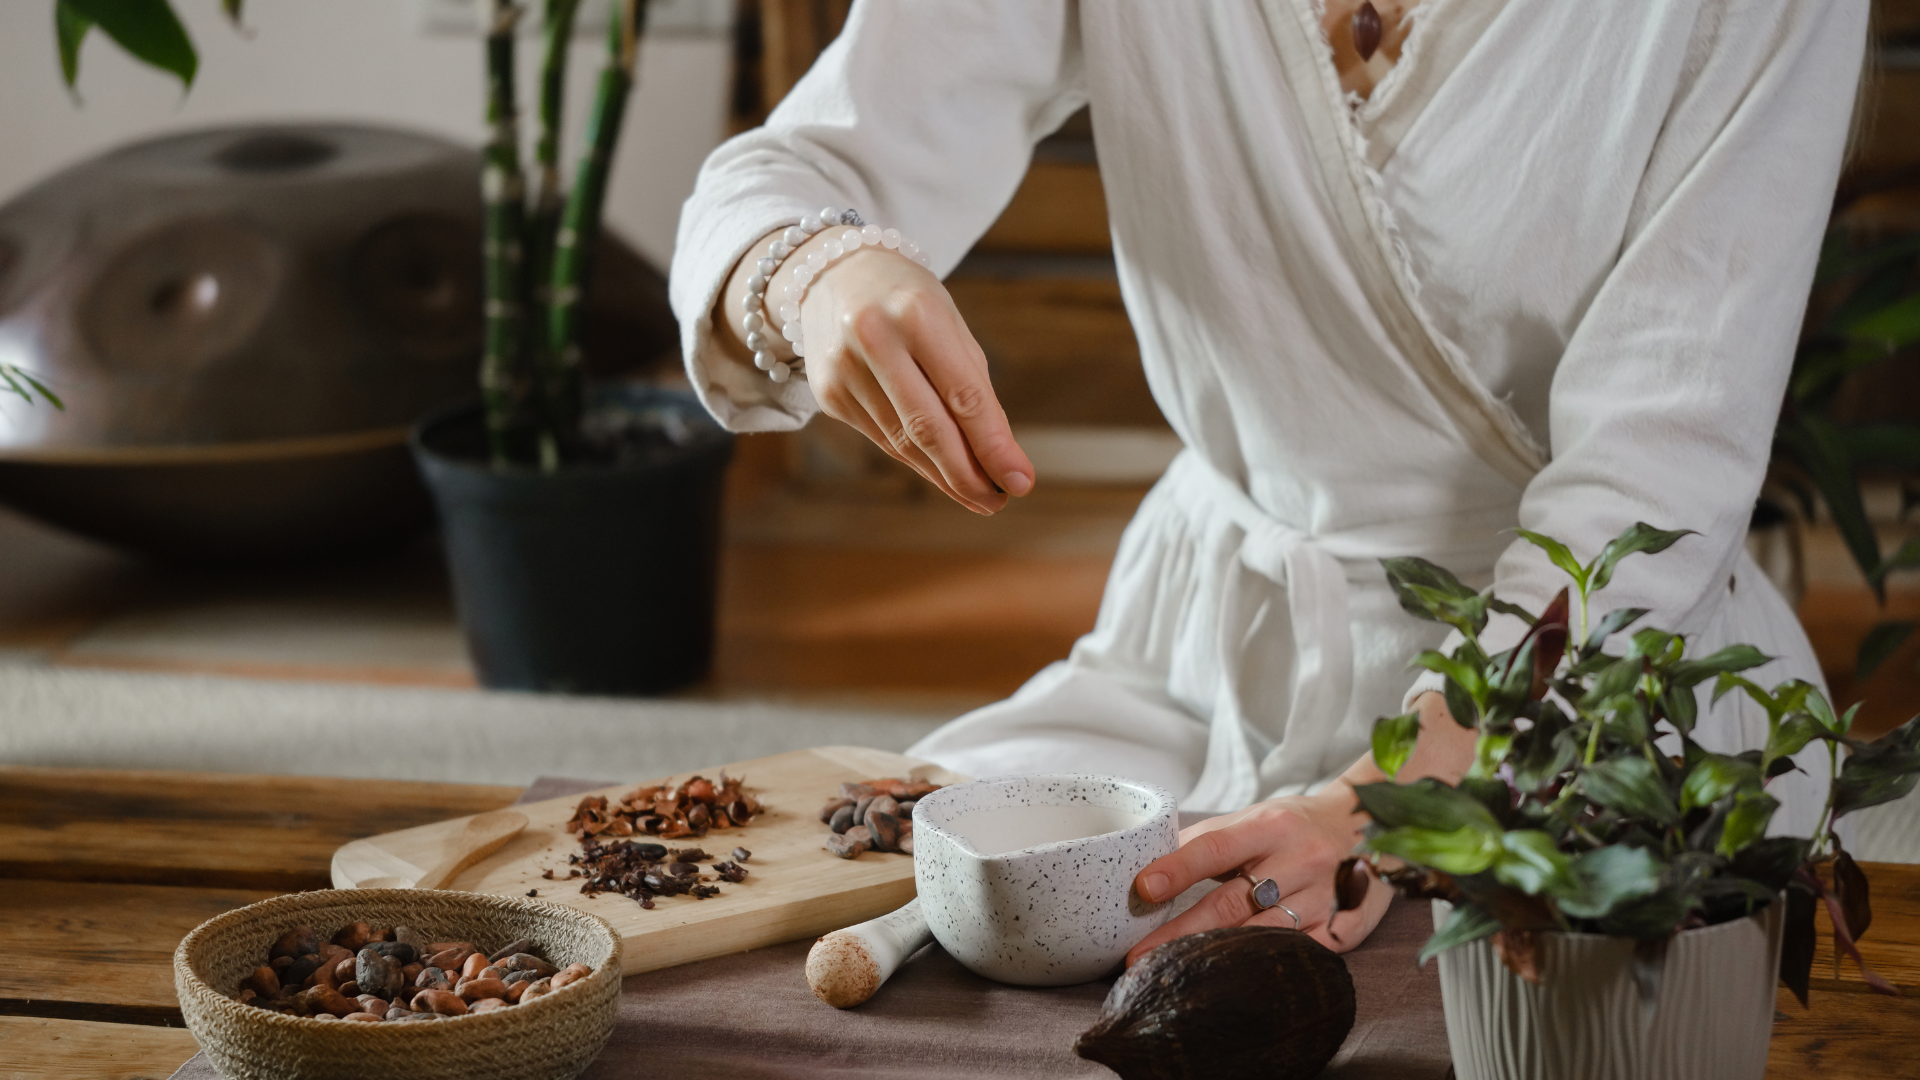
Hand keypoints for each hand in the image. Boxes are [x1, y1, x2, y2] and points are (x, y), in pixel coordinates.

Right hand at [716, 227, 1032, 514]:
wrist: (831, 273)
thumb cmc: (908, 300)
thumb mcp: (949, 325)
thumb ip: (974, 387)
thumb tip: (1000, 458)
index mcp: (917, 313)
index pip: (963, 396)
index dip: (993, 446)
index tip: (1021, 482)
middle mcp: (874, 338)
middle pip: (927, 427)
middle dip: (968, 474)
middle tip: (998, 501)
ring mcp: (843, 368)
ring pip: (902, 442)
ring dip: (944, 475)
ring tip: (977, 494)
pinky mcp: (827, 393)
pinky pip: (881, 438)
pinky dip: (915, 460)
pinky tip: (939, 472)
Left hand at [1124, 784, 1389, 961]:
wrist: (1371, 827)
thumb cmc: (1295, 826)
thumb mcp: (1256, 819)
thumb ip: (1209, 841)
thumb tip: (1148, 864)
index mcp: (1271, 826)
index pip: (1216, 847)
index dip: (1178, 869)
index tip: (1143, 889)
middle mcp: (1300, 861)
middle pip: (1231, 903)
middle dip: (1180, 933)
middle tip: (1139, 957)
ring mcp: (1324, 899)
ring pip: (1261, 936)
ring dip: (1216, 958)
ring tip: (1176, 975)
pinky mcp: (1343, 931)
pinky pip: (1295, 956)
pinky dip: (1261, 968)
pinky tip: (1232, 983)